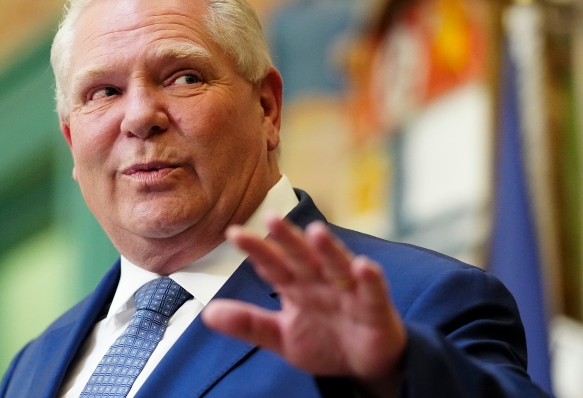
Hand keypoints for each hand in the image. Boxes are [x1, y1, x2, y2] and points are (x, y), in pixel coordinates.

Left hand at [202, 216, 406, 396]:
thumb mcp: (279, 336)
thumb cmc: (322, 342)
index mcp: (296, 285)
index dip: (256, 249)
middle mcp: (320, 281)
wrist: (361, 365)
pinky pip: (372, 291)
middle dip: (288, 238)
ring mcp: (348, 292)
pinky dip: (369, 279)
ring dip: (328, 249)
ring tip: (316, 232)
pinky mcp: (374, 308)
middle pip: (302, 256)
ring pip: (337, 265)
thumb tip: (207, 313)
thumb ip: (247, 323)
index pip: (272, 264)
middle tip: (271, 217)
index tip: (234, 233)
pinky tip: (363, 267)